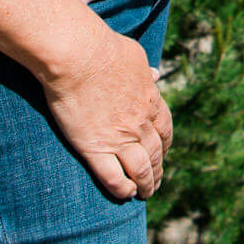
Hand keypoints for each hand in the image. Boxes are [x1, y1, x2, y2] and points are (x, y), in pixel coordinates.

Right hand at [40, 17, 173, 200]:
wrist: (78, 56)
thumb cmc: (103, 49)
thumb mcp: (135, 55)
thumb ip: (145, 71)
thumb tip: (155, 74)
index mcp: (151, 100)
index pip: (165, 129)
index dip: (165, 145)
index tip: (163, 153)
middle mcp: (140, 122)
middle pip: (155, 153)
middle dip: (157, 170)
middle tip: (155, 181)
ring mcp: (119, 138)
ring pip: (140, 170)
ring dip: (145, 184)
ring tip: (144, 193)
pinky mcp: (95, 148)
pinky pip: (113, 178)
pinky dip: (122, 189)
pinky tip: (125, 194)